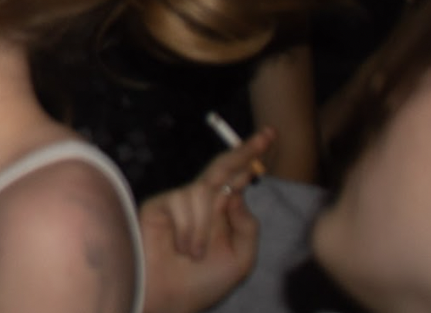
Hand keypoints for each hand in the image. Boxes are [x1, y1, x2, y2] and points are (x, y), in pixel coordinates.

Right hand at [139, 128, 271, 312]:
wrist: (168, 297)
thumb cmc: (202, 283)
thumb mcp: (240, 260)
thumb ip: (246, 226)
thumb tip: (236, 191)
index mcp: (223, 215)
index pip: (239, 180)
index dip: (252, 159)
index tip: (269, 136)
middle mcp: (203, 203)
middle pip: (224, 168)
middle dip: (245, 151)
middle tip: (269, 134)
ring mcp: (181, 201)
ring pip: (204, 194)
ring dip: (204, 230)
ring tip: (194, 255)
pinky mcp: (160, 203)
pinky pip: (184, 203)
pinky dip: (189, 230)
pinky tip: (181, 248)